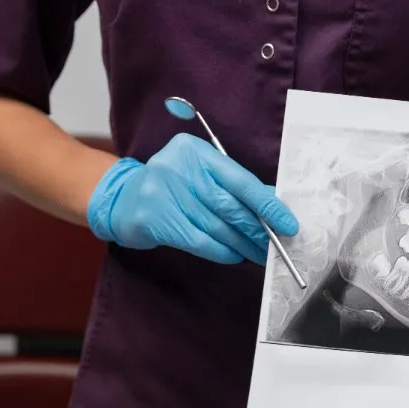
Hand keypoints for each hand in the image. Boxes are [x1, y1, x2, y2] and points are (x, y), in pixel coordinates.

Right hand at [86, 133, 298, 265]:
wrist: (121, 198)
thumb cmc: (170, 186)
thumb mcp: (198, 173)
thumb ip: (229, 184)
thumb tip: (272, 203)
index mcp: (196, 151)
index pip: (241, 180)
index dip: (267, 204)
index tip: (287, 223)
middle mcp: (180, 169)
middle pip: (230, 205)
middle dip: (257, 229)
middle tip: (276, 245)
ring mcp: (164, 194)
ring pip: (216, 226)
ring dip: (242, 244)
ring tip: (259, 254)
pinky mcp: (156, 220)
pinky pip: (199, 241)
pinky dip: (221, 251)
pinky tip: (233, 255)